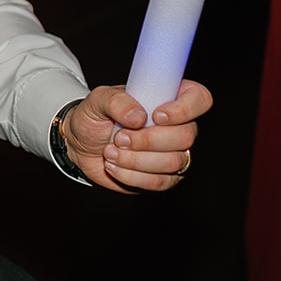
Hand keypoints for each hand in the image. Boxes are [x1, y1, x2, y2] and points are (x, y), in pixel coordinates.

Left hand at [61, 80, 211, 192]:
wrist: (82, 144)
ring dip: (136, 159)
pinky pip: (160, 182)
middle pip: (186, 136)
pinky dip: (132, 175)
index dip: (184, 109)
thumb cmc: (94, 116)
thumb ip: (116, 101)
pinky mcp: (163, 177)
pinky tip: (113, 165)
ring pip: (173, 162)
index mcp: (168, 97)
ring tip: (110, 151)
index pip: (199, 98)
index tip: (155, 116)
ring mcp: (174, 153)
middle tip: (119, 137)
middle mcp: (178, 125)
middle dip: (147, 140)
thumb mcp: (97, 100)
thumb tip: (139, 116)